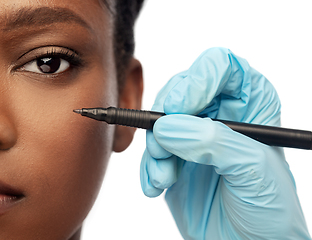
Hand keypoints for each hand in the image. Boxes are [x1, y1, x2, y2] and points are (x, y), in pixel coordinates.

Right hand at [140, 48, 310, 238]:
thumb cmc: (268, 210)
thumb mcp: (253, 171)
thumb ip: (214, 143)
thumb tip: (170, 126)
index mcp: (250, 107)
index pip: (222, 68)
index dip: (199, 79)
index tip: (180, 107)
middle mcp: (220, 117)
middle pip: (182, 89)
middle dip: (167, 115)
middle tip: (164, 140)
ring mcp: (195, 138)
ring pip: (160, 120)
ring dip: (156, 147)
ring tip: (165, 174)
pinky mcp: (176, 159)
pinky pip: (151, 150)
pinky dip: (148, 167)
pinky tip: (159, 184)